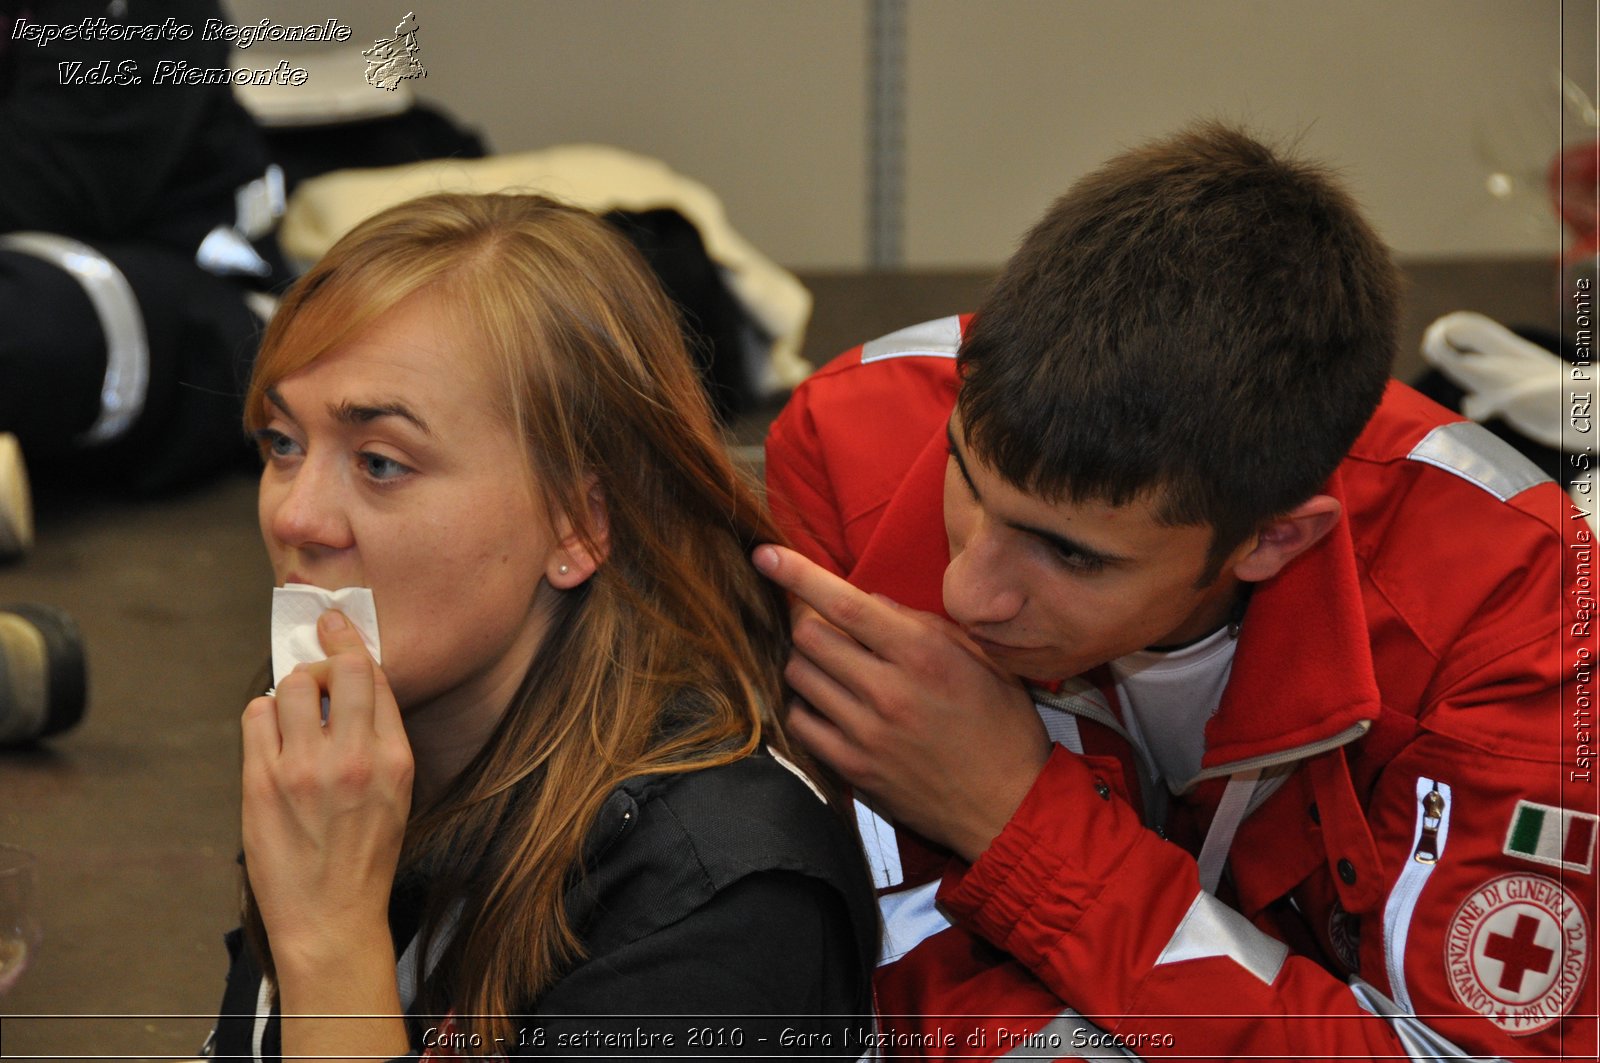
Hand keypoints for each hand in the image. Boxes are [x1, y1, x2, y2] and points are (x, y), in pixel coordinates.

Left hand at [241, 610, 413, 967]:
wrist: (330, 917)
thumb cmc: (365, 856)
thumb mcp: (398, 793)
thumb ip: (381, 737)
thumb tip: (357, 681)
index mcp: (394, 759)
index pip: (374, 676)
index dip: (352, 645)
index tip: (336, 626)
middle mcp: (352, 758)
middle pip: (337, 669)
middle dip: (325, 652)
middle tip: (317, 655)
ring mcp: (303, 770)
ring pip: (290, 687)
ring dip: (291, 689)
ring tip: (294, 711)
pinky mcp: (261, 784)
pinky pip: (255, 717)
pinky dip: (262, 714)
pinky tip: (272, 733)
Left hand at [754, 544, 1048, 860]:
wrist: (1008, 807)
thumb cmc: (1001, 727)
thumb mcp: (981, 660)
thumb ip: (922, 624)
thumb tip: (868, 602)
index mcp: (923, 655)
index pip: (845, 605)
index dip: (798, 574)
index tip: (765, 555)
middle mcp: (888, 691)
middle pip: (808, 636)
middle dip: (808, 621)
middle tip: (825, 626)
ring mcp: (865, 733)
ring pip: (798, 676)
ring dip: (807, 662)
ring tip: (835, 668)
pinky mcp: (853, 768)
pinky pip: (800, 722)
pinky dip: (806, 705)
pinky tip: (830, 705)